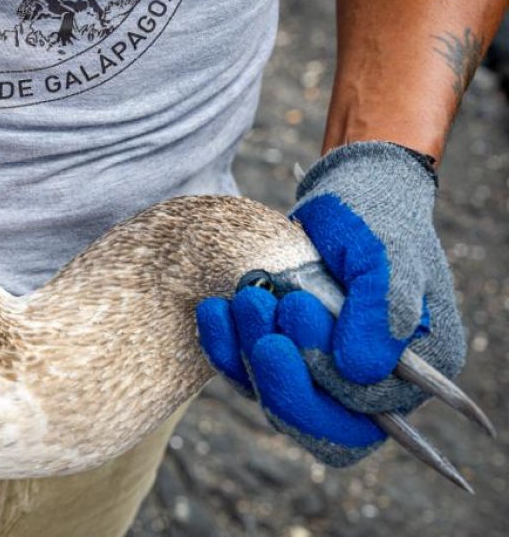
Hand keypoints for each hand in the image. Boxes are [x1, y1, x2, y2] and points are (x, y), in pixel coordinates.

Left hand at [196, 141, 464, 465]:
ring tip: (245, 295)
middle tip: (257, 308)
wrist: (343, 199)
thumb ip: (382, 309)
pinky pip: (247, 379)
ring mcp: (321, 381)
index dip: (323, 371)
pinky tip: (214, 309)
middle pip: (322, 427)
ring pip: (278, 406)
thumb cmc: (373, 222)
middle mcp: (370, 390)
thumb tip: (360, 372)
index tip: (294, 306)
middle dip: (281, 376)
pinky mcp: (282, 366)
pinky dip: (225, 349)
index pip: (365, 410)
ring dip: (248, 356)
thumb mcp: (384, 254)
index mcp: (412, 373)